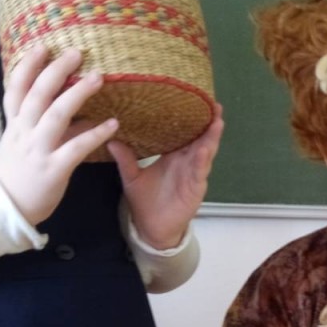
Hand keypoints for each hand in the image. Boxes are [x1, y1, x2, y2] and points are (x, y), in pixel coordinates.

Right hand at [0, 45, 118, 225]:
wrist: (7, 208)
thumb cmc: (21, 173)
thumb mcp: (25, 144)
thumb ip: (50, 127)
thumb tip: (82, 115)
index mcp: (16, 124)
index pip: (16, 89)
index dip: (27, 66)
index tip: (42, 46)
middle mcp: (24, 132)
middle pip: (37, 95)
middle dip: (56, 71)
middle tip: (76, 52)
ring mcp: (38, 150)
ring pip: (56, 116)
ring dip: (77, 94)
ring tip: (98, 78)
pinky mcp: (54, 169)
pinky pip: (76, 148)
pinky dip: (95, 134)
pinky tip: (113, 124)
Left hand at [108, 104, 223, 248]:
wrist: (151, 228)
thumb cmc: (144, 202)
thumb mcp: (132, 177)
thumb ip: (125, 159)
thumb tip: (110, 139)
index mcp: (172, 155)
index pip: (183, 132)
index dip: (190, 117)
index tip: (192, 98)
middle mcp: (186, 161)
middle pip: (200, 137)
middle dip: (208, 121)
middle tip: (213, 102)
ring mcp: (193, 173)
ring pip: (205, 151)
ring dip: (212, 137)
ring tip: (217, 120)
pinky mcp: (195, 187)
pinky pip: (200, 171)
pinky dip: (203, 159)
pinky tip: (205, 149)